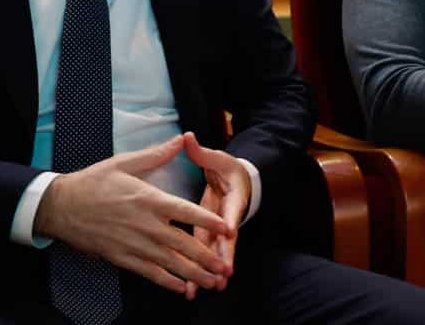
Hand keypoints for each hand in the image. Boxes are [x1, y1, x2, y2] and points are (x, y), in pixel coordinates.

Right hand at [34, 135, 233, 294]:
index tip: (226, 228)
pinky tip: (181, 287)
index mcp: (149, 199)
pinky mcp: (121, 257)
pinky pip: (148, 273)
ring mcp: (133, 244)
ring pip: (169, 263)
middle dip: (206, 257)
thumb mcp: (124, 162)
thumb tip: (181, 139)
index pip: (186, 212)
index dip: (208, 221)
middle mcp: (145, 225)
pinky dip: (166, 281)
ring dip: (192, 274)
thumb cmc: (93, 182)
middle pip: (182, 243)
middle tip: (225, 266)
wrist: (60, 207)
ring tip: (211, 281)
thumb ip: (156, 154)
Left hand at [182, 133, 250, 299]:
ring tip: (211, 287)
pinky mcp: (209, 235)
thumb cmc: (228, 169)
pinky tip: (193, 287)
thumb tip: (187, 136)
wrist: (237, 181)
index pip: (232, 208)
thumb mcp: (218, 158)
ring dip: (214, 269)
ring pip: (216, 251)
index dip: (230, 220)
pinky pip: (205, 254)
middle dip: (226, 256)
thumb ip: (201, 152)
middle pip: (228, 239)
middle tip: (224, 273)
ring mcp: (219, 229)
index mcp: (233, 197)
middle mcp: (229, 217)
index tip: (230, 231)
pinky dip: (200, 270)